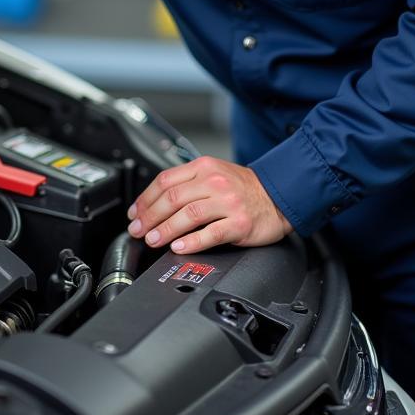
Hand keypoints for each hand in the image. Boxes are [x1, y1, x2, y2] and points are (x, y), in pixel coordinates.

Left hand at [127, 156, 291, 254]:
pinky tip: (178, 247)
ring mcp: (227, 202)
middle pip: (172, 198)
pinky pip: (210, 233)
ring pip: (188, 215)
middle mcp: (214, 182)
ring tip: (153, 240)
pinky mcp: (239, 223)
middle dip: (150, 216)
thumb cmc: (242, 188)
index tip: (135, 213)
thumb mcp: (213, 174)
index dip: (145, 199)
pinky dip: (191, 242)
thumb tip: (154, 203)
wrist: (278, 196)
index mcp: (203, 167)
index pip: (165, 181)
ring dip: (165, 230)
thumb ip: (187, 183)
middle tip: (138, 230)